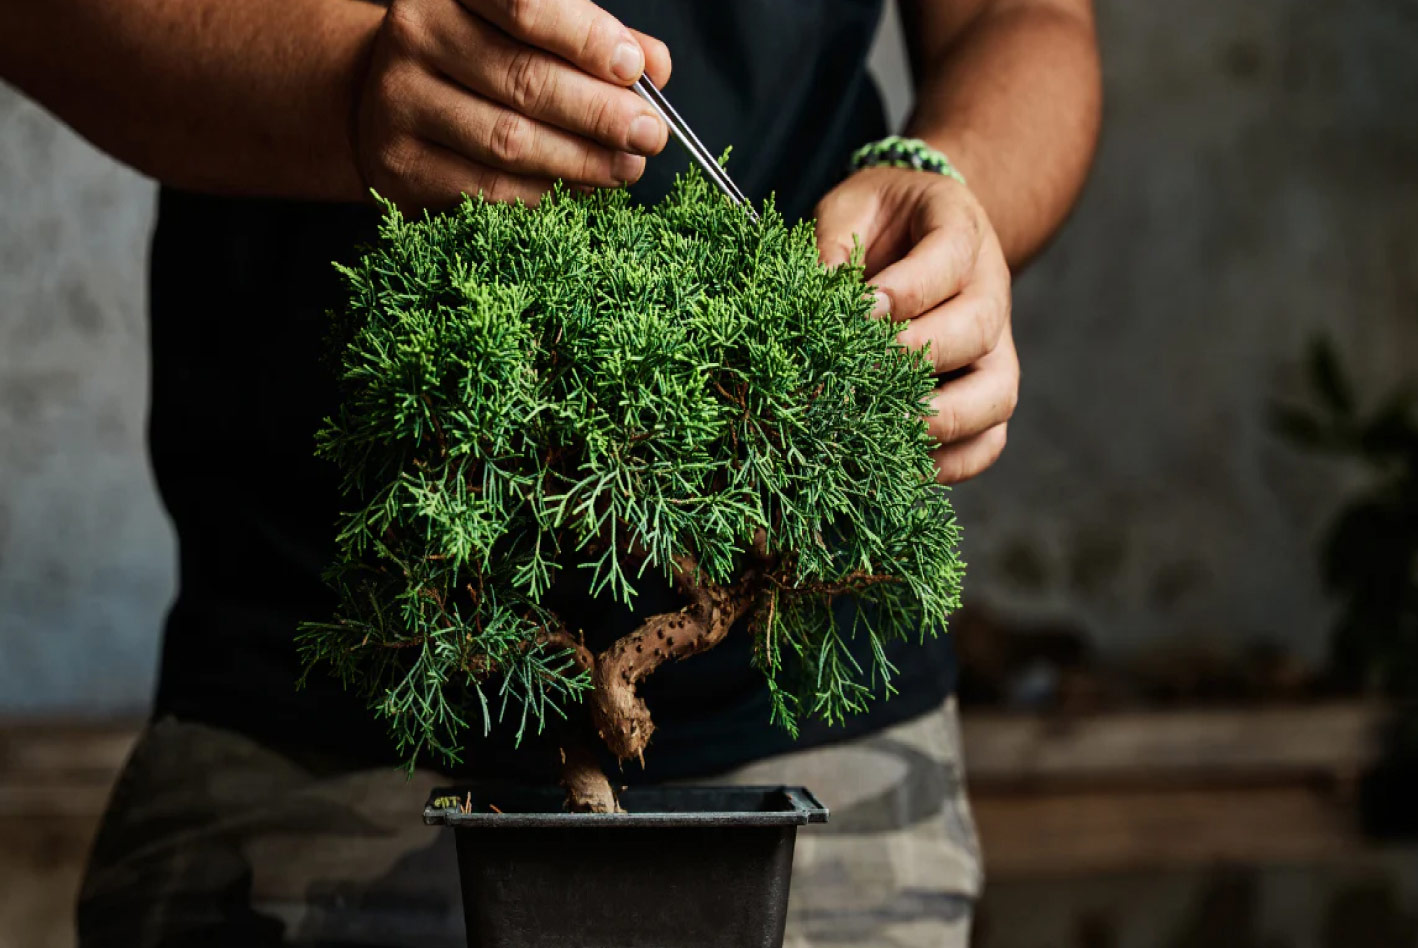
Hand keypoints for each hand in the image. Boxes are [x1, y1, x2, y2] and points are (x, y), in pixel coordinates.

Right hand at [355, 0, 671, 209]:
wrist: (388, 100)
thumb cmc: (478, 59)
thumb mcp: (530, 31)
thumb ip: (591, 40)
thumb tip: (655, 68)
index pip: (525, 5)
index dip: (585, 38)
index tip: (634, 68)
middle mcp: (417, 37)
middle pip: (524, 80)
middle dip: (600, 113)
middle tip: (649, 133)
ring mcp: (400, 104)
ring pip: (509, 142)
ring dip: (581, 160)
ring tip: (628, 166)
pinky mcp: (402, 167)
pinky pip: (488, 189)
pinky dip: (545, 193)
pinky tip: (580, 188)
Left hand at [816, 167, 1016, 483]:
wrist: (916, 236)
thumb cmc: (878, 224)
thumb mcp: (851, 209)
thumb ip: (832, 242)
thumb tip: (808, 301)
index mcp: (960, 230)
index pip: (949, 258)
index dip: (907, 289)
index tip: (862, 311)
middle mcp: (990, 291)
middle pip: (976, 330)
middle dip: (915, 359)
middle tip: (858, 378)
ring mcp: (995, 349)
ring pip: (996, 395)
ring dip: (938, 421)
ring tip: (877, 431)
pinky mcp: (985, 396)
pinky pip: (988, 441)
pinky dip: (950, 463)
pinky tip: (895, 463)